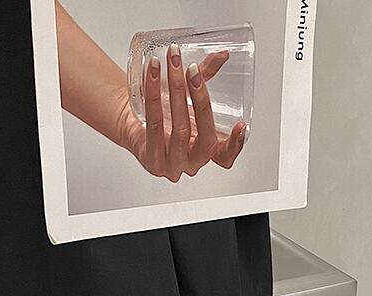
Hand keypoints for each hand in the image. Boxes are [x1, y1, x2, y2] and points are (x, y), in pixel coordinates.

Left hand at [119, 44, 247, 181]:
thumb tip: (222, 54)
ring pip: (179, 128)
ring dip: (176, 90)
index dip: (235, 144)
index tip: (241, 125)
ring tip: (172, 62)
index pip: (225, 157)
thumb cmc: (164, 115)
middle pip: (204, 136)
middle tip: (192, 69)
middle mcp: (191, 163)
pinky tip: (153, 73)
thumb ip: (204, 77)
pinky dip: (154, 94)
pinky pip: (155, 124)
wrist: (130, 123)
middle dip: (200, 98)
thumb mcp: (187, 98)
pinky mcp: (150, 158)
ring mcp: (171, 164)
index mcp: (204, 153)